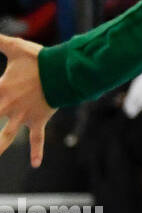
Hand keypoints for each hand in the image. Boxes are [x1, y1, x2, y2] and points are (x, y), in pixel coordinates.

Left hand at [0, 33, 55, 166]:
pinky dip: (36, 152)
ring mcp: (23, 116)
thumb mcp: (16, 48)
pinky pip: (36, 139)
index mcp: (1, 89)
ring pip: (5, 137)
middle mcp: (9, 106)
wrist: (64, 72)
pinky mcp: (38, 121)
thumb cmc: (40, 59)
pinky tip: (35, 164)